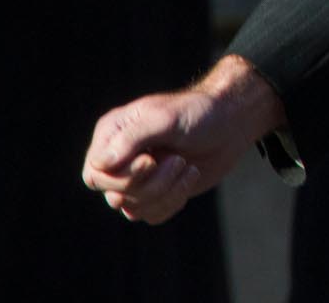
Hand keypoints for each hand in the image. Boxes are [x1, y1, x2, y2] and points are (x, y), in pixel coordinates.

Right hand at [82, 56, 284, 224]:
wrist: (232, 123)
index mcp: (112, 134)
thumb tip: (100, 164)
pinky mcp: (156, 193)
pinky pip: (151, 215)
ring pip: (132, 208)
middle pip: (113, 194)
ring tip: (186, 165)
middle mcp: (119, 158)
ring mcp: (136, 178)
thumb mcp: (166, 118)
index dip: (124, 175)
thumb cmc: (199, 113)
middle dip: (151, 183)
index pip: (96, 173)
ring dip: (166, 190)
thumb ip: (132, 138)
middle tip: (178, 160)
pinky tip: (190, 177)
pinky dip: (174, 201)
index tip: (152, 159)